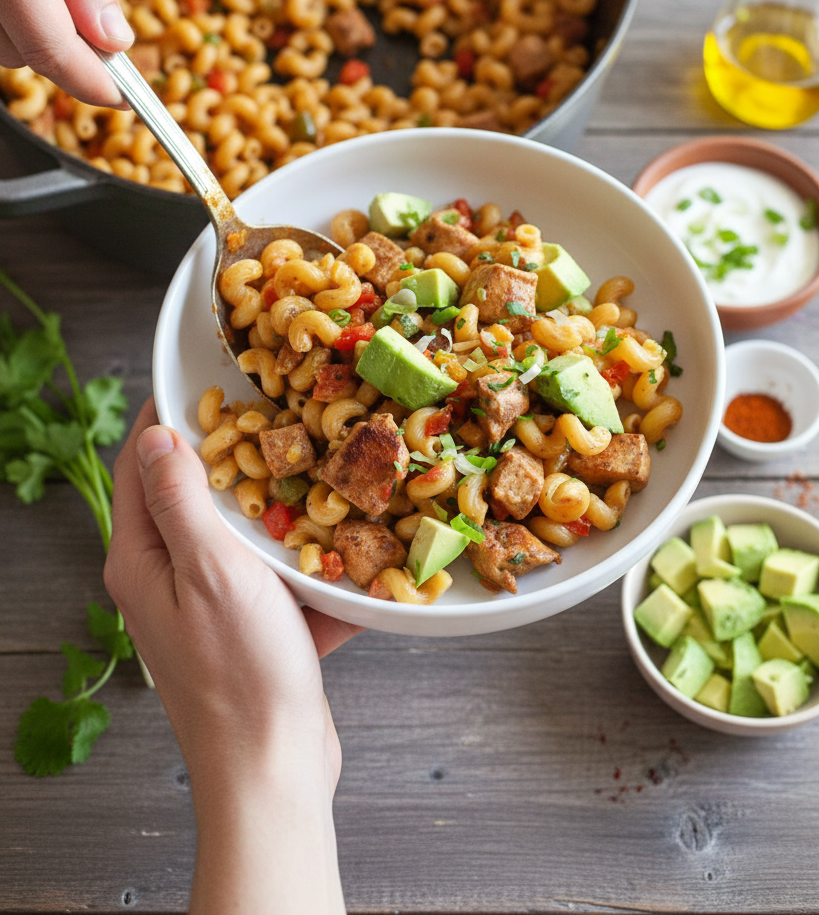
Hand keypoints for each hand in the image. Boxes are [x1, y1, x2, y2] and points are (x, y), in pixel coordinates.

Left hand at [106, 398, 358, 914]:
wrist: (276, 768)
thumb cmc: (240, 673)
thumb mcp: (209, 569)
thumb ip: (180, 499)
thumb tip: (155, 435)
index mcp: (143, 559)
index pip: (140, 466)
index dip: (167, 416)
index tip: (207, 376)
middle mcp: (169, 579)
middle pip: (196, 496)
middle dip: (238, 456)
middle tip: (280, 413)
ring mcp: (212, 607)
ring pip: (245, 535)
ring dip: (284, 508)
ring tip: (324, 467)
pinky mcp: (253, 630)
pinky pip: (281, 578)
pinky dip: (311, 563)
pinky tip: (353, 544)